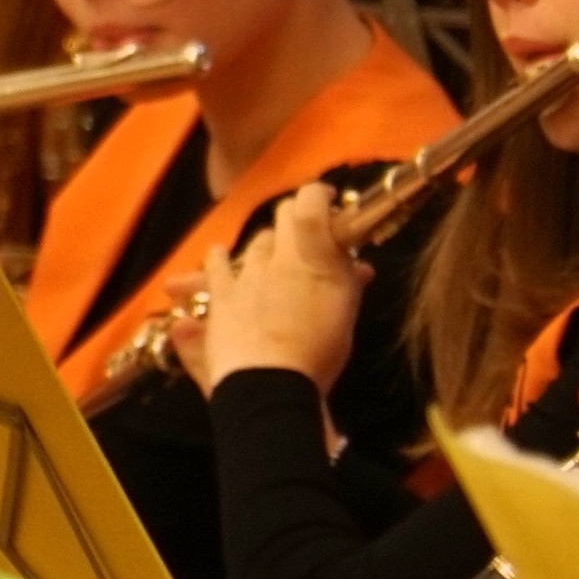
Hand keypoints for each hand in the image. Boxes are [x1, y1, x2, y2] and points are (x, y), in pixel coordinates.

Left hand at [196, 184, 368, 396]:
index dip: (317, 195)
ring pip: (253, 243)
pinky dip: (219, 259)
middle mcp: (278, 258)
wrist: (269, 383)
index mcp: (313, 259)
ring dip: (263, 245)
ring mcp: (247, 275)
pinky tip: (218, 255)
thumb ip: (351, 285)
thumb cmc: (317, 354)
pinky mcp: (221, 295)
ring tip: (268, 256)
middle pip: (281, 219)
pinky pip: (216, 265)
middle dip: (292, 220)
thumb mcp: (345, 319)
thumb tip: (362, 267)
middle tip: (305, 233)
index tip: (326, 199)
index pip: (310, 204)